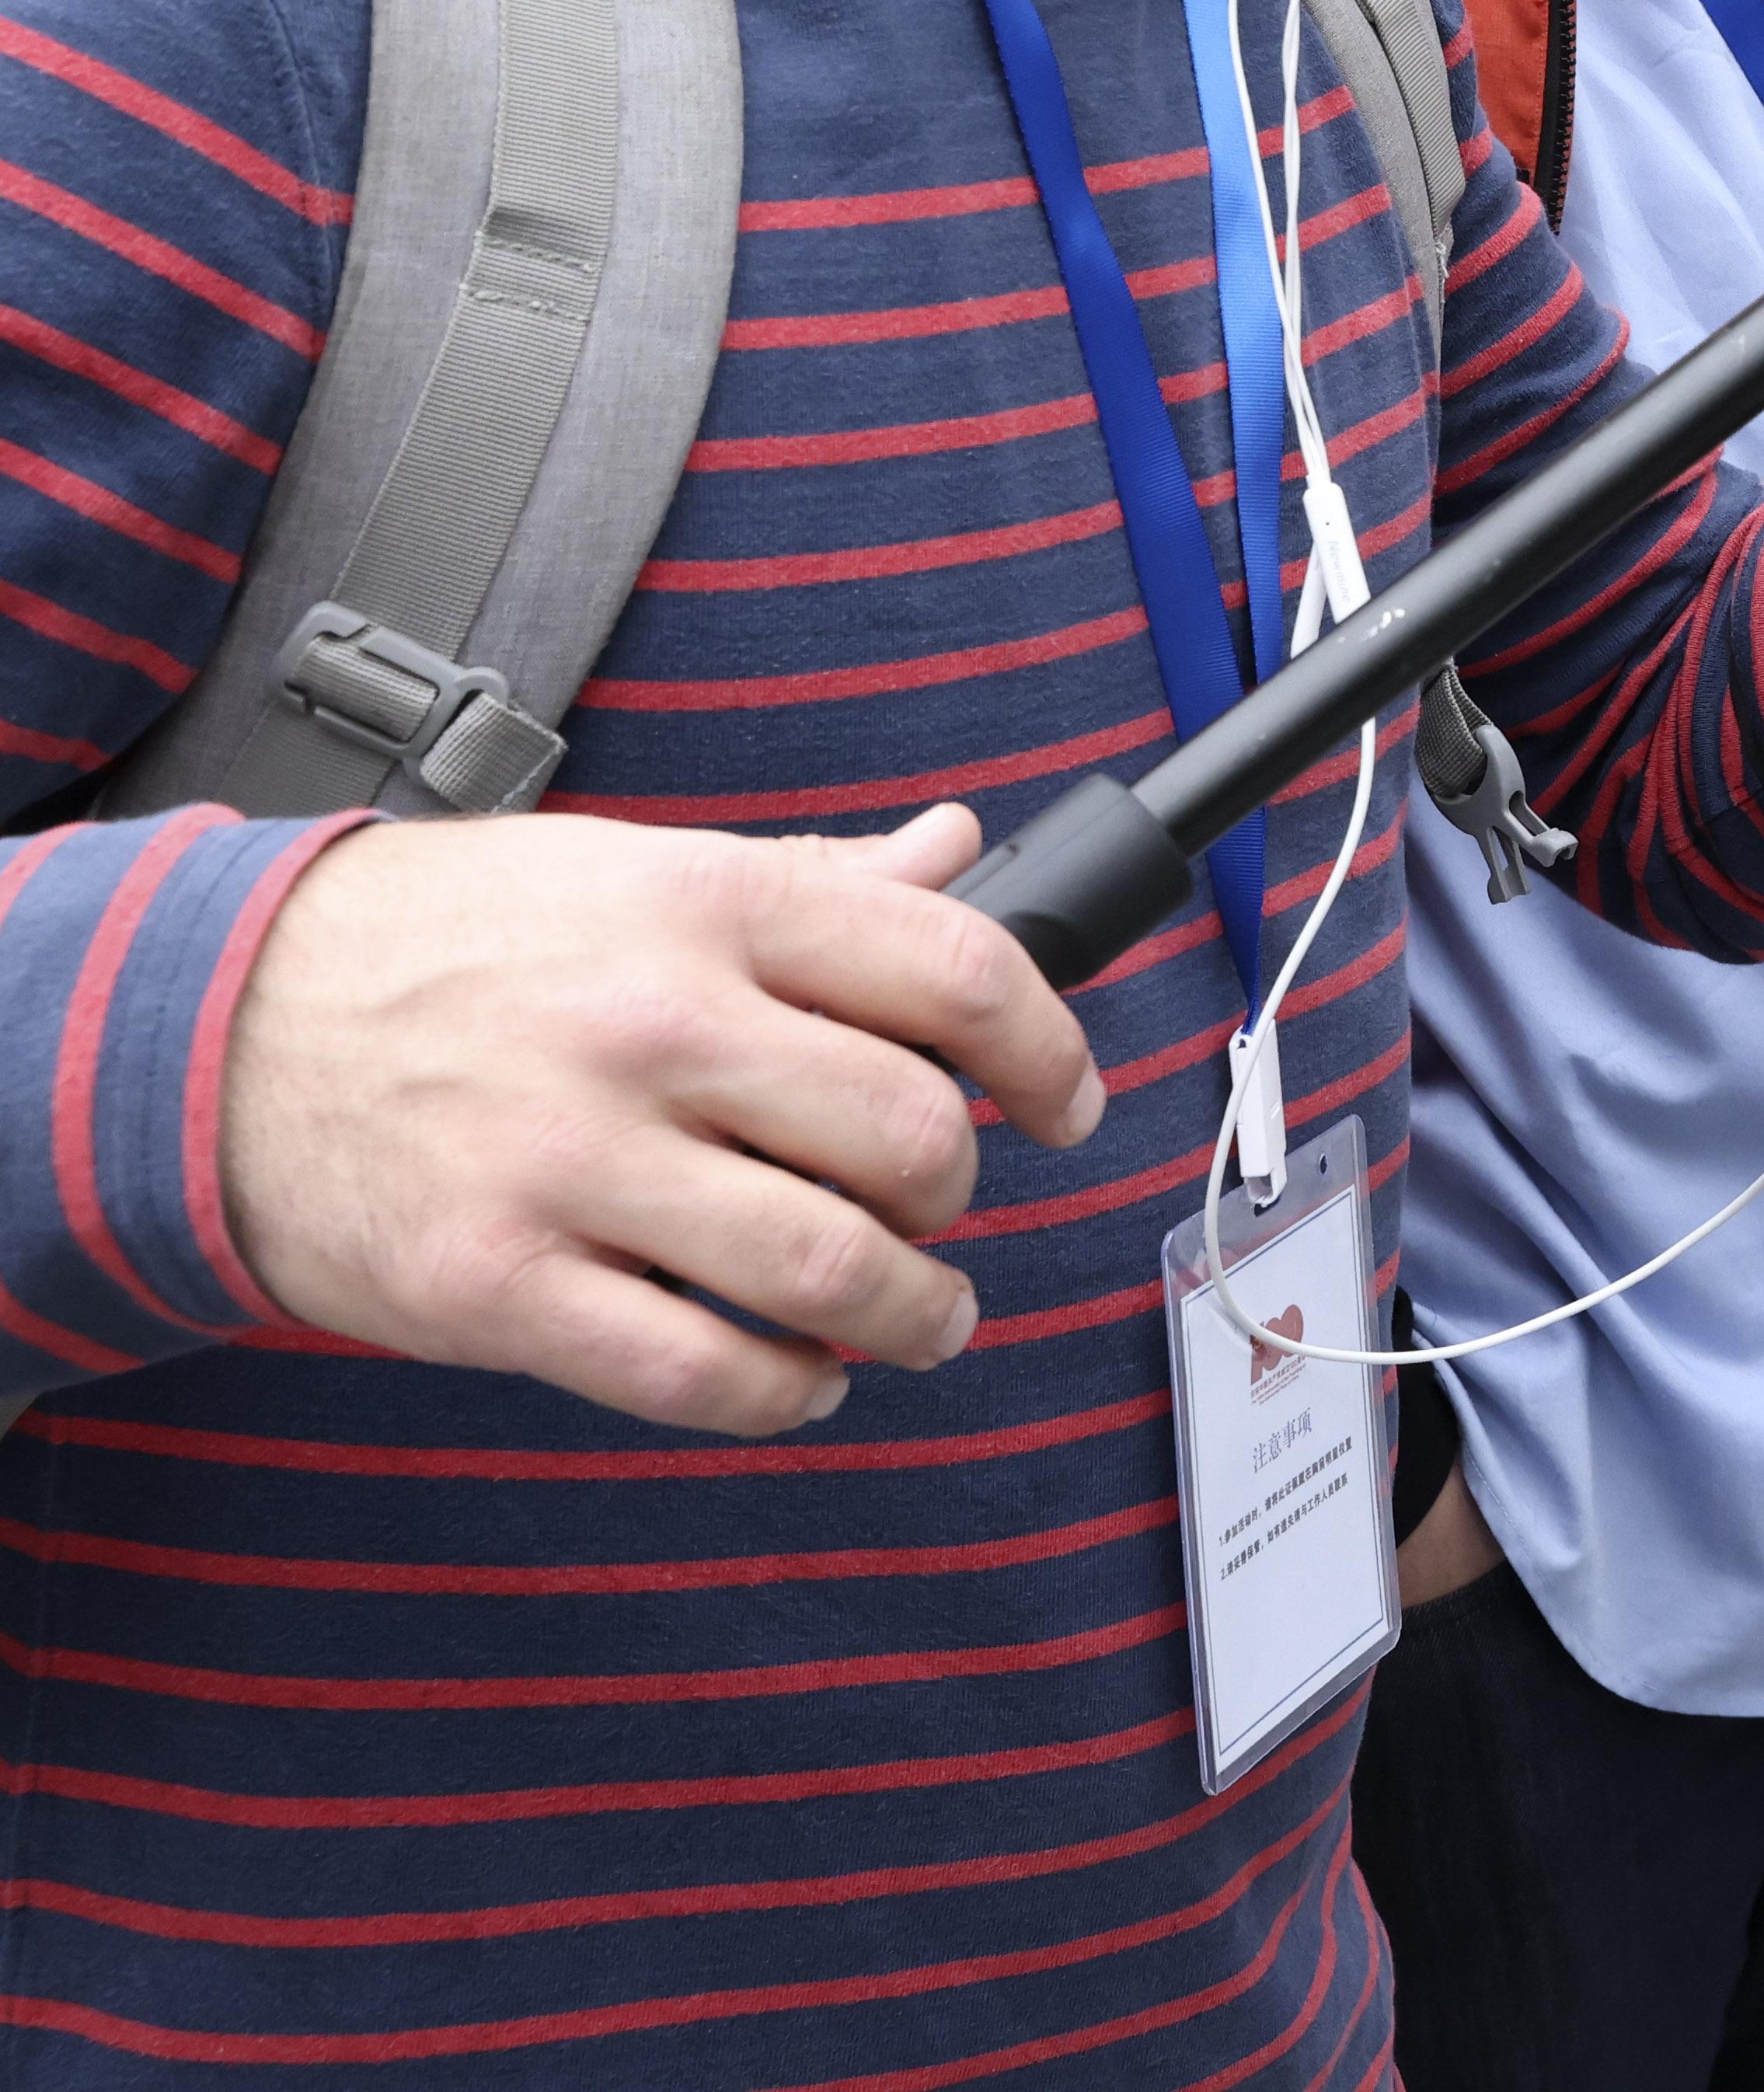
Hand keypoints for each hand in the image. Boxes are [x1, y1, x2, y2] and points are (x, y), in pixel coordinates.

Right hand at [218, 802, 1108, 1434]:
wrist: (216, 1025)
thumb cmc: (454, 943)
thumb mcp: (636, 867)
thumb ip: (811, 879)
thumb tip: (958, 848)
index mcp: (710, 905)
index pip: (961, 972)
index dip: (1050, 1053)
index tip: (1066, 1104)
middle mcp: (655, 1028)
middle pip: (913, 1137)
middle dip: (961, 1196)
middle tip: (943, 1210)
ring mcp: (572, 1163)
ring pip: (831, 1272)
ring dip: (913, 1315)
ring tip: (920, 1316)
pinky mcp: (498, 1287)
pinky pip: (702, 1375)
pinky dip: (787, 1395)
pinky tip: (804, 1378)